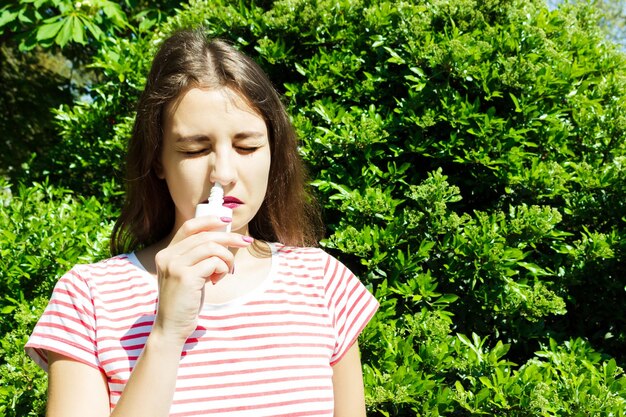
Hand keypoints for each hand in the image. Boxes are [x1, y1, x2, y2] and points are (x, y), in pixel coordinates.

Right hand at [152, 216, 251, 344]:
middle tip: (245, 242)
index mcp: (166, 253)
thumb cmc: (185, 301)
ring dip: (226, 257)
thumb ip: (198, 258)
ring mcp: (174, 266)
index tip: (227, 220)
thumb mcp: (188, 275)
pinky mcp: (185, 277)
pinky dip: (222, 269)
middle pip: (205, 235)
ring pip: (211, 247)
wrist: (172, 327)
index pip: (189, 227)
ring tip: (227, 271)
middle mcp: (167, 256)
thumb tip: (225, 239)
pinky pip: (214, 262)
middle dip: (229, 237)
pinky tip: (217, 280)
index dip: (209, 220)